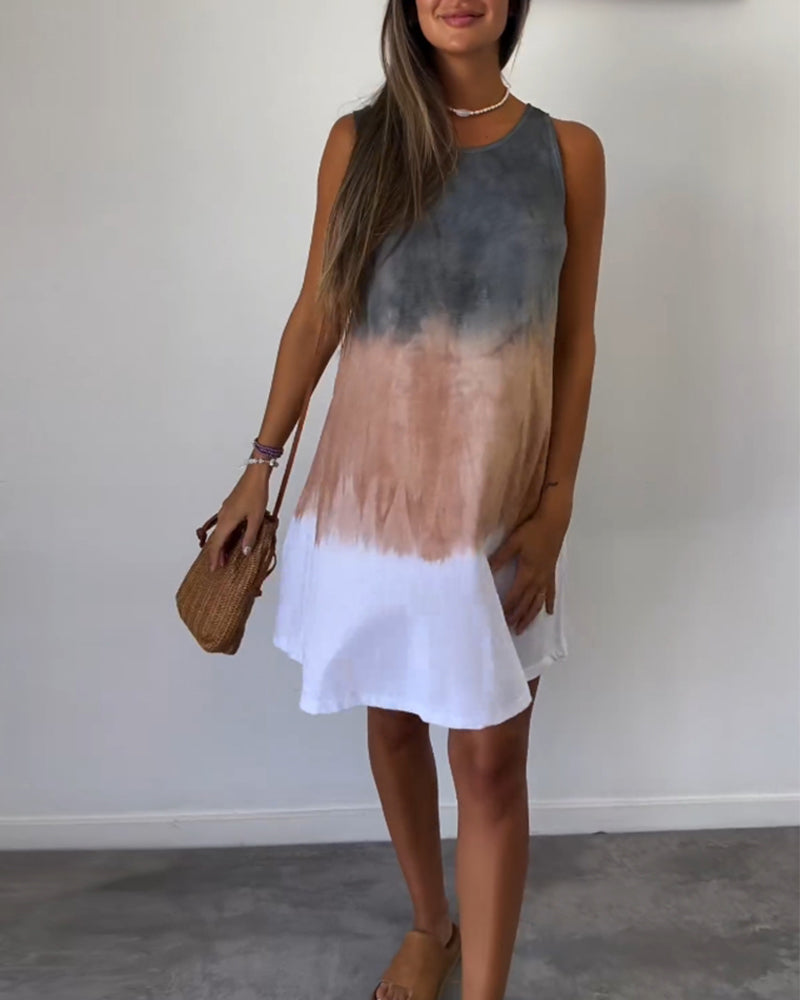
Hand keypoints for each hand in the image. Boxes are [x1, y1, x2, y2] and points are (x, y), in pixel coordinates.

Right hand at [205, 463, 271, 571]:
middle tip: (219, 566)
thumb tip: (244, 552)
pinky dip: (225, 536)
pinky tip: (232, 539)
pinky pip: (223, 525)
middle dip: (216, 554)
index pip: (217, 543)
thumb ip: (250, 536)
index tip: (214, 569)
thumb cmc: (256, 495)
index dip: (215, 557)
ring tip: (225, 556)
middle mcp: (223, 516)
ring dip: (221, 545)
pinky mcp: (229, 507)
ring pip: (219, 532)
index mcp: (227, 521)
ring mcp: (225, 511)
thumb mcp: (256, 518)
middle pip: (216, 539)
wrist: (254, 476)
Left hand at [487, 502, 570, 634]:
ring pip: (538, 602)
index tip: (498, 618)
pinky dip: (549, 603)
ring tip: (523, 628)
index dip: (506, 608)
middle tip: (509, 630)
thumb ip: (499, 558)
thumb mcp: (513, 543)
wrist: (554, 522)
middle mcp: (538, 579)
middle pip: (527, 603)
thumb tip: (485, 570)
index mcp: (527, 573)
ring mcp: (546, 577)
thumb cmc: (532, 531)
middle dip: (517, 617)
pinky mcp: (551, 572)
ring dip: (530, 616)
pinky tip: (548, 612)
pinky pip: (551, 592)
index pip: (514, 596)